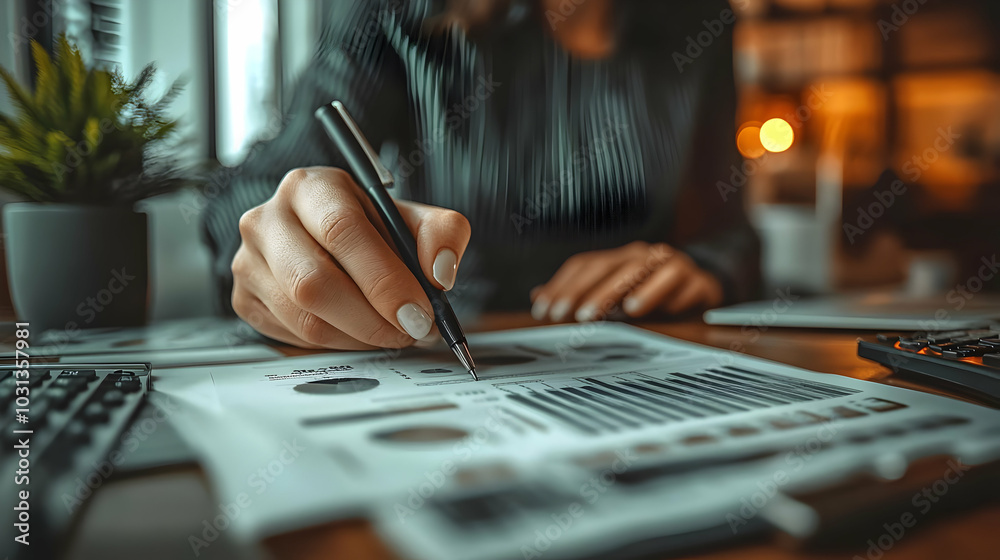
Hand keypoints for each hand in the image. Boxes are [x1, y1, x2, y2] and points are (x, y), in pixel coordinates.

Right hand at [231, 167, 470, 348]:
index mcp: (311, 187)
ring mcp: (249, 261)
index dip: (383, 279)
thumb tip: (440, 272)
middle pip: (314, 282)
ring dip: (359, 337)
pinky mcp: (244, 299)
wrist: (332, 240)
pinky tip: (358, 330)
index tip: (418, 311)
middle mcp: (268, 219)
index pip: (341, 231)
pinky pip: (293, 338)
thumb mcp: (414, 219)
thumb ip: (443, 234)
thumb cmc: (371, 229)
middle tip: (410, 330)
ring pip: (304, 319)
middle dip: (373, 319)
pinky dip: (337, 344)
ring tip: (391, 331)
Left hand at [530, 241, 722, 322]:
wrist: (700, 287)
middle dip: (590, 292)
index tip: (545, 310)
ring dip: (629, 290)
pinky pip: (683, 284)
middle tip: (572, 316)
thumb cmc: (649, 293)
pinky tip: (653, 309)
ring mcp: (671, 265)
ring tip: (614, 312)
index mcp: (619, 259)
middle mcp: (642, 256)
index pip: (585, 265)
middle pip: (612, 268)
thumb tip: (538, 296)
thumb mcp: (612, 296)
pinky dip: (668, 295)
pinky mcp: (697, 281)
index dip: (563, 286)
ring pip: (649, 271)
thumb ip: (577, 295)